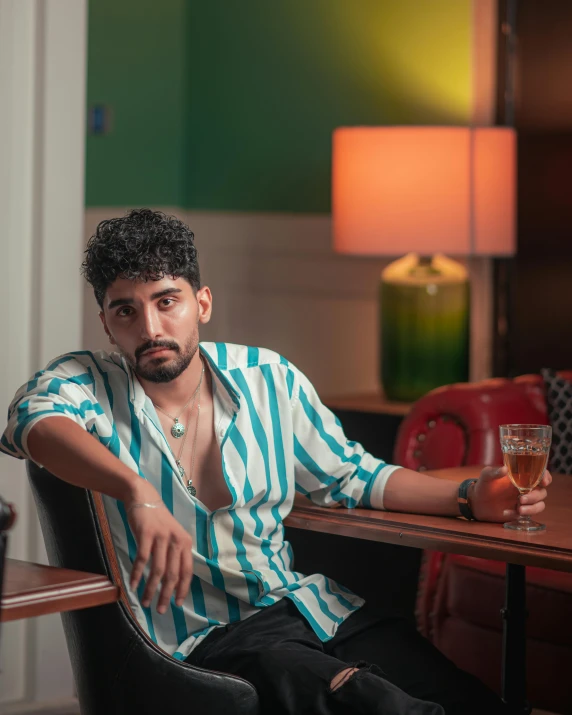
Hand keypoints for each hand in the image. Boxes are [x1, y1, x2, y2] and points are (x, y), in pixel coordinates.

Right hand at [126, 485, 193, 613]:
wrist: (144, 497)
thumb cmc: (158, 521)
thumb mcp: (173, 536)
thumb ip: (175, 554)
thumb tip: (173, 582)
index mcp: (185, 542)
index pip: (187, 571)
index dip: (182, 589)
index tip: (176, 604)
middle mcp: (176, 540)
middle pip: (172, 574)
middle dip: (166, 595)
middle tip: (160, 610)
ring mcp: (161, 537)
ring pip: (157, 570)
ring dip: (151, 589)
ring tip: (145, 602)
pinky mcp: (146, 534)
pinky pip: (141, 560)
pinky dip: (136, 574)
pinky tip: (133, 585)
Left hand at [470, 466, 551, 522]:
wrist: (477, 502)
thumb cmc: (483, 485)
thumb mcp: (486, 476)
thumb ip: (494, 472)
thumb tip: (504, 469)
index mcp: (521, 476)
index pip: (540, 474)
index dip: (545, 477)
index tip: (543, 482)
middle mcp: (526, 488)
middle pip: (542, 492)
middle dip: (535, 496)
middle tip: (521, 499)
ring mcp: (525, 501)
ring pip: (540, 505)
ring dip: (533, 508)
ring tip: (519, 509)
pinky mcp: (521, 512)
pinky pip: (529, 514)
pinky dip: (521, 514)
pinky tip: (508, 512)